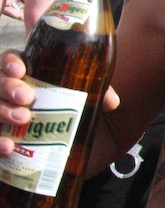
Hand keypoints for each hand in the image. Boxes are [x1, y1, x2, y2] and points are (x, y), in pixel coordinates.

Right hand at [0, 51, 119, 155]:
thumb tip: (112, 102)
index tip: (20, 70)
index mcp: (29, 75)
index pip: (12, 60)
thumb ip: (99, 93)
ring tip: (23, 118)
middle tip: (27, 98)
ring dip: (3, 111)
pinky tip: (9, 147)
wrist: (67, 145)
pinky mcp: (2, 135)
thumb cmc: (72, 111)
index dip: (11, 62)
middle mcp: (11, 91)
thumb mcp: (86, 98)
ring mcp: (3, 112)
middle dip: (9, 87)